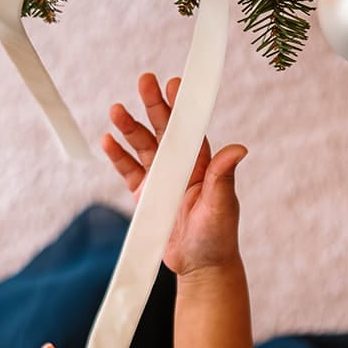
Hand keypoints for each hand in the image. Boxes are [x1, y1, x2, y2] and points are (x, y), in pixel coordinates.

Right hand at [102, 72, 247, 275]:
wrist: (200, 268)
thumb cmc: (217, 237)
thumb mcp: (222, 205)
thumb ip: (223, 176)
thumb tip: (240, 148)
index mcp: (202, 165)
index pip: (190, 129)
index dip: (181, 107)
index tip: (174, 83)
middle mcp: (181, 167)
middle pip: (164, 131)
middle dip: (153, 106)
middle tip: (144, 79)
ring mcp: (162, 180)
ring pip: (143, 148)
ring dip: (129, 128)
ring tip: (116, 109)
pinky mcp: (146, 197)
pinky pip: (128, 172)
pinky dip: (118, 157)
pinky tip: (107, 140)